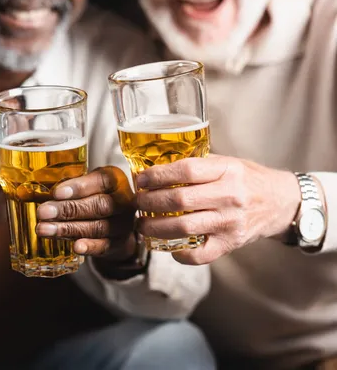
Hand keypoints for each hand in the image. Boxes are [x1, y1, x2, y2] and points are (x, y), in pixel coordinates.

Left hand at [35, 166, 136, 260]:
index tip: (56, 193)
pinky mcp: (120, 243)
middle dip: (68, 209)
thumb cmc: (95, 196)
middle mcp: (124, 201)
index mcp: (115, 179)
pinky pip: (104, 246)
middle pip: (98, 205)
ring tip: (44, 230)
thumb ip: (66, 187)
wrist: (118, 221)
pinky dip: (89, 246)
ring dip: (69, 229)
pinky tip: (75, 247)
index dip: (79, 187)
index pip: (101, 180)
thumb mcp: (86, 185)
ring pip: (98, 227)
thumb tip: (25, 192)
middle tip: (43, 212)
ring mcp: (123, 224)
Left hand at [134, 155, 300, 264]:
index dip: (157, 175)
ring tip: (142, 224)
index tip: (141, 179)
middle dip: (149, 202)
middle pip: (179, 200)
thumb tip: (155, 168)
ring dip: (154, 227)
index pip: (186, 170)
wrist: (281, 203)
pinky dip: (179, 253)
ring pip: (183, 227)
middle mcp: (230, 196)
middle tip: (137, 202)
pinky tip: (167, 246)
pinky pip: (200, 255)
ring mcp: (231, 223)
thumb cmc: (247, 180)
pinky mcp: (231, 244)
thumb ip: (197, 164)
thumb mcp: (227, 162)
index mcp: (228, 170)